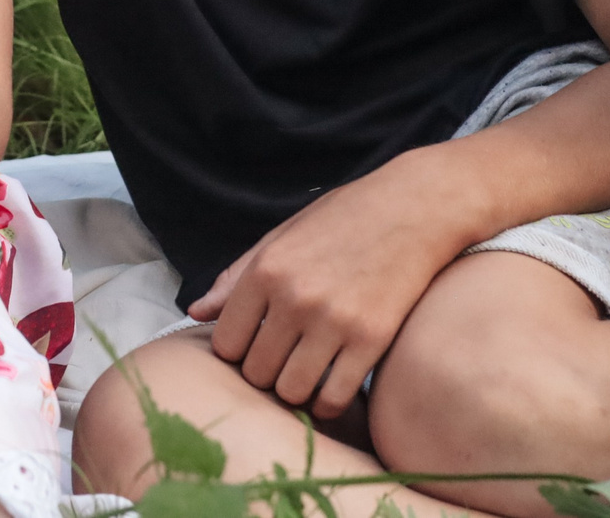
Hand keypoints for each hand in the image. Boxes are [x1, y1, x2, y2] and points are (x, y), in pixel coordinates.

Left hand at [186, 158, 477, 418]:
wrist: (415, 207)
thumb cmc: (344, 218)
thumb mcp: (282, 235)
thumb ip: (236, 276)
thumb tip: (194, 311)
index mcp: (265, 270)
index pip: (225, 343)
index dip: (236, 351)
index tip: (252, 346)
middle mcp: (294, 298)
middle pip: (256, 372)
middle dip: (264, 373)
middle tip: (283, 360)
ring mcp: (333, 321)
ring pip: (291, 392)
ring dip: (295, 390)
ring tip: (305, 373)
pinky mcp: (371, 340)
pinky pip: (334, 398)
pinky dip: (328, 402)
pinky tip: (332, 384)